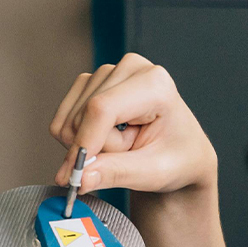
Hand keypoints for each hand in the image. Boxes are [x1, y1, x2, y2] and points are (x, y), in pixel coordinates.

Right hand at [49, 53, 217, 195]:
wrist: (183, 153)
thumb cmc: (178, 159)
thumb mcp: (154, 172)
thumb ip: (117, 173)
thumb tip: (80, 178)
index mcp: (155, 84)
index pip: (101, 109)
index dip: (85, 143)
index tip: (75, 177)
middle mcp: (131, 69)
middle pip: (83, 116)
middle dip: (98, 149)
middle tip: (130, 156)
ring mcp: (109, 72)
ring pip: (70, 120)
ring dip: (92, 145)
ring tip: (126, 145)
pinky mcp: (92, 82)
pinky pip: (64, 119)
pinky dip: (81, 138)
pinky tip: (110, 137)